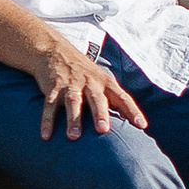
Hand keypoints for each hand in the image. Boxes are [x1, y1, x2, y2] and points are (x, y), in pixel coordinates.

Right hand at [26, 33, 146, 139]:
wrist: (55, 51)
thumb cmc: (85, 72)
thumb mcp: (103, 81)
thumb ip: (117, 101)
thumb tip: (137, 123)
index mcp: (105, 82)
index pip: (122, 97)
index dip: (132, 111)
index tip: (142, 126)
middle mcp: (89, 82)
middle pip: (96, 99)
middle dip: (100, 114)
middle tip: (103, 130)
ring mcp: (70, 84)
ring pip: (73, 102)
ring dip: (73, 119)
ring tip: (73, 137)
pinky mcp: (53, 88)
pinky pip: (50, 105)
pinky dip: (47, 121)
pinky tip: (46, 135)